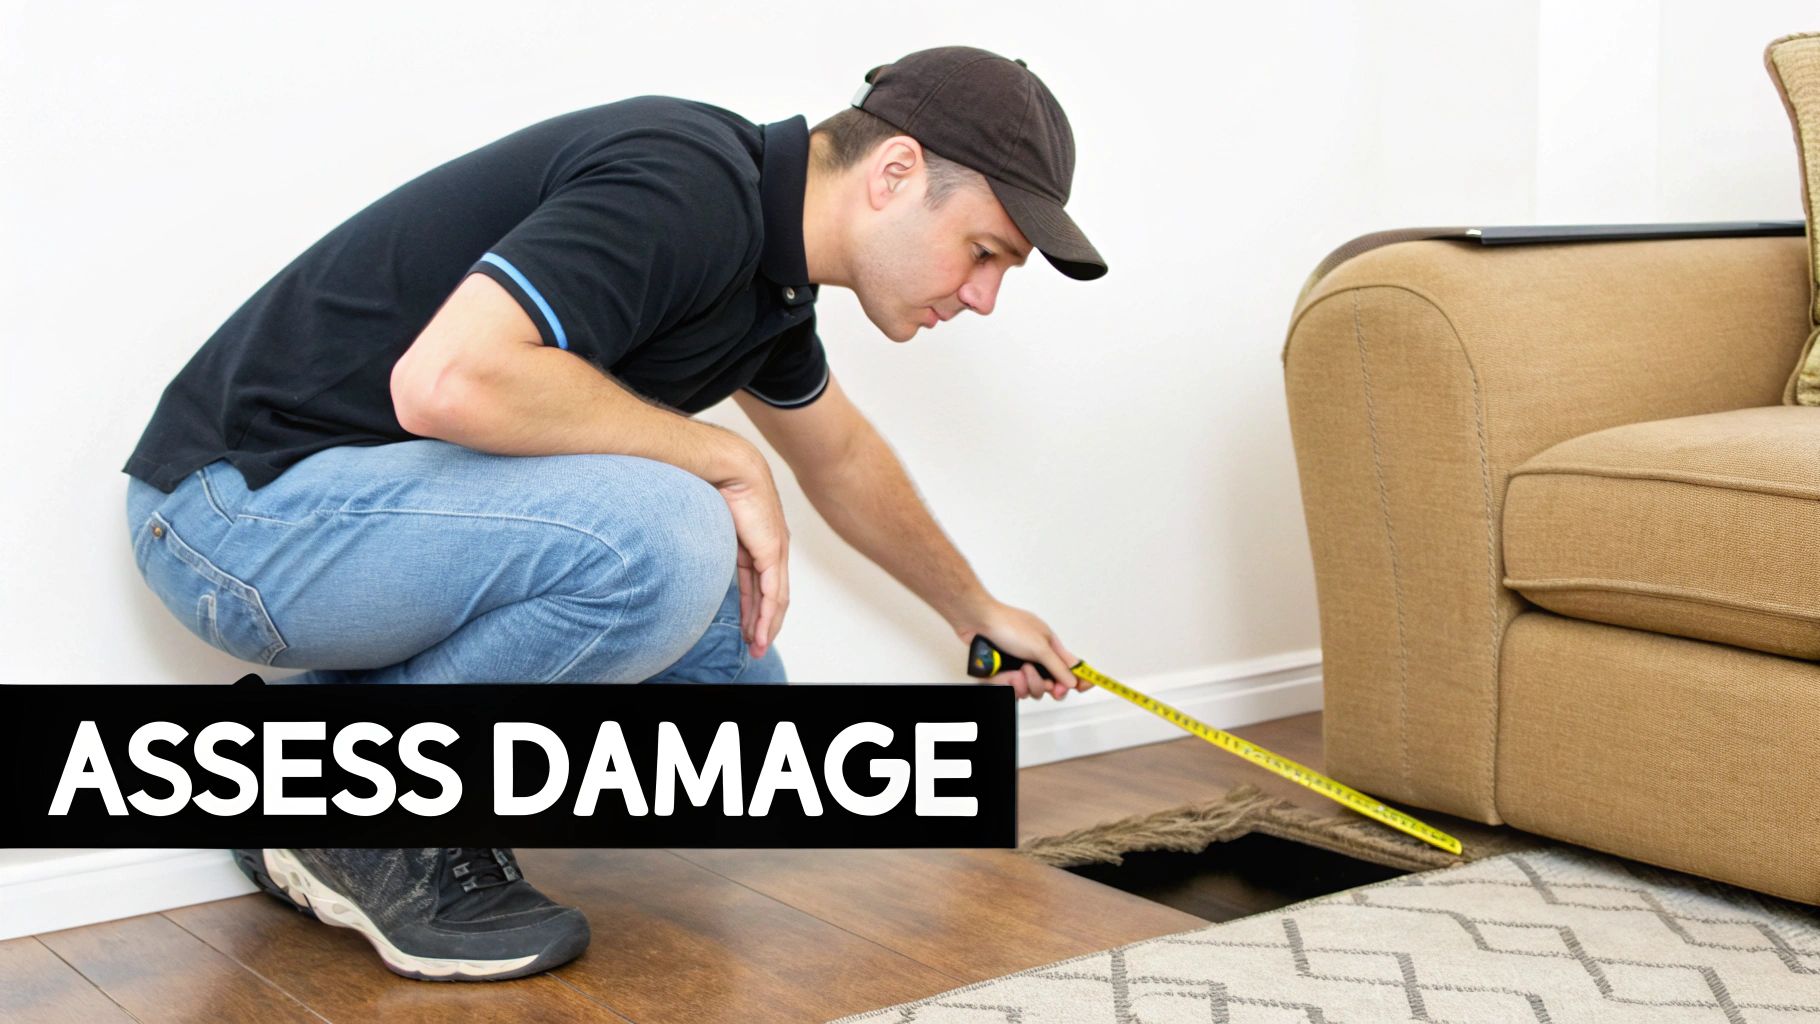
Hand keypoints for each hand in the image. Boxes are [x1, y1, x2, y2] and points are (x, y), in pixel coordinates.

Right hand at [713, 450, 789, 659]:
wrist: (727, 463)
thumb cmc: (712, 483)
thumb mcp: (707, 521)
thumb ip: (702, 541)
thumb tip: (676, 546)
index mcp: (756, 539)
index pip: (758, 581)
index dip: (752, 607)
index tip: (746, 628)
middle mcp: (771, 546)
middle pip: (770, 594)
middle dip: (762, 623)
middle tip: (754, 647)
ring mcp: (775, 549)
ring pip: (775, 599)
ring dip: (765, 626)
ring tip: (756, 648)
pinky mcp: (772, 552)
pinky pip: (772, 593)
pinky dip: (765, 616)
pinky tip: (758, 633)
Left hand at [955, 601, 1086, 700]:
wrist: (977, 622)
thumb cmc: (1008, 626)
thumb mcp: (1039, 647)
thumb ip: (1058, 666)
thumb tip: (1074, 681)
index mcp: (1050, 648)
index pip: (1070, 668)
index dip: (1074, 681)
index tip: (1074, 689)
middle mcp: (1037, 658)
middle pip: (1049, 685)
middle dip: (1039, 684)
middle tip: (1029, 672)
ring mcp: (1019, 666)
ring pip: (1029, 690)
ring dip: (1021, 684)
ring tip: (1013, 671)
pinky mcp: (1004, 672)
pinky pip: (1010, 689)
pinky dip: (1006, 683)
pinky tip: (1001, 673)